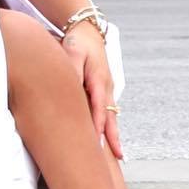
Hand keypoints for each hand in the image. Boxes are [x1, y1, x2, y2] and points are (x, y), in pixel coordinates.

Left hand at [59, 21, 121, 159]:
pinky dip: (109, 126)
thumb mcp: (72, 53)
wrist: (87, 32)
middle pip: (111, 117)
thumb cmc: (78, 43)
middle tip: (119, 157)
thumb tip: (70, 86)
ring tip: (117, 155)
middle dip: (114, 137)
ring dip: (113, 134)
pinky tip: (107, 138)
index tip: (97, 142)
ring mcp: (107, 90)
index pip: (99, 108)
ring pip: (111, 116)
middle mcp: (106, 88)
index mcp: (99, 80)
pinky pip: (107, 112)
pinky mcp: (103, 90)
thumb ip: (72, 70)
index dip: (99, 126)